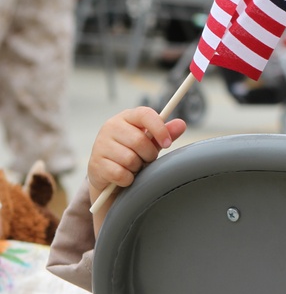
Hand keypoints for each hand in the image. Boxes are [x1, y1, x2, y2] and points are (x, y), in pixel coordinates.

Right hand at [88, 107, 185, 227]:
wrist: (108, 176)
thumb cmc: (132, 154)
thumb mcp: (150, 143)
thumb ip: (165, 133)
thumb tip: (181, 124)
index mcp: (126, 117)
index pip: (145, 115)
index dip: (159, 129)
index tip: (167, 143)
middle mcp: (110, 127)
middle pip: (139, 140)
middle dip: (148, 154)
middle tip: (145, 158)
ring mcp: (100, 145)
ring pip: (130, 159)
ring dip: (137, 167)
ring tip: (133, 166)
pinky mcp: (95, 164)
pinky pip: (121, 174)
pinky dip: (128, 179)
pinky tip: (124, 176)